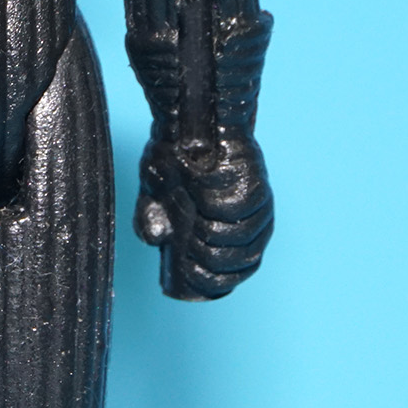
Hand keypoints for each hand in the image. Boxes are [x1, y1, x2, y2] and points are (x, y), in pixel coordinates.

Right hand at [134, 131, 272, 301]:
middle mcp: (249, 230)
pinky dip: (212, 212)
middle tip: (184, 240)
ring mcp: (257, 211)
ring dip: (206, 237)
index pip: (226, 280)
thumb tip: (156, 239)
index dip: (203, 285)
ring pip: (233, 245)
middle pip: (230, 268)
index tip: (182, 271)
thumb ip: (150, 222)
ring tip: (193, 217)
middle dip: (201, 262)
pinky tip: (201, 199)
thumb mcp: (155, 198)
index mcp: (230, 240)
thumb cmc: (176, 161)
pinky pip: (233, 216)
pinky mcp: (255, 189)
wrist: (191, 123)